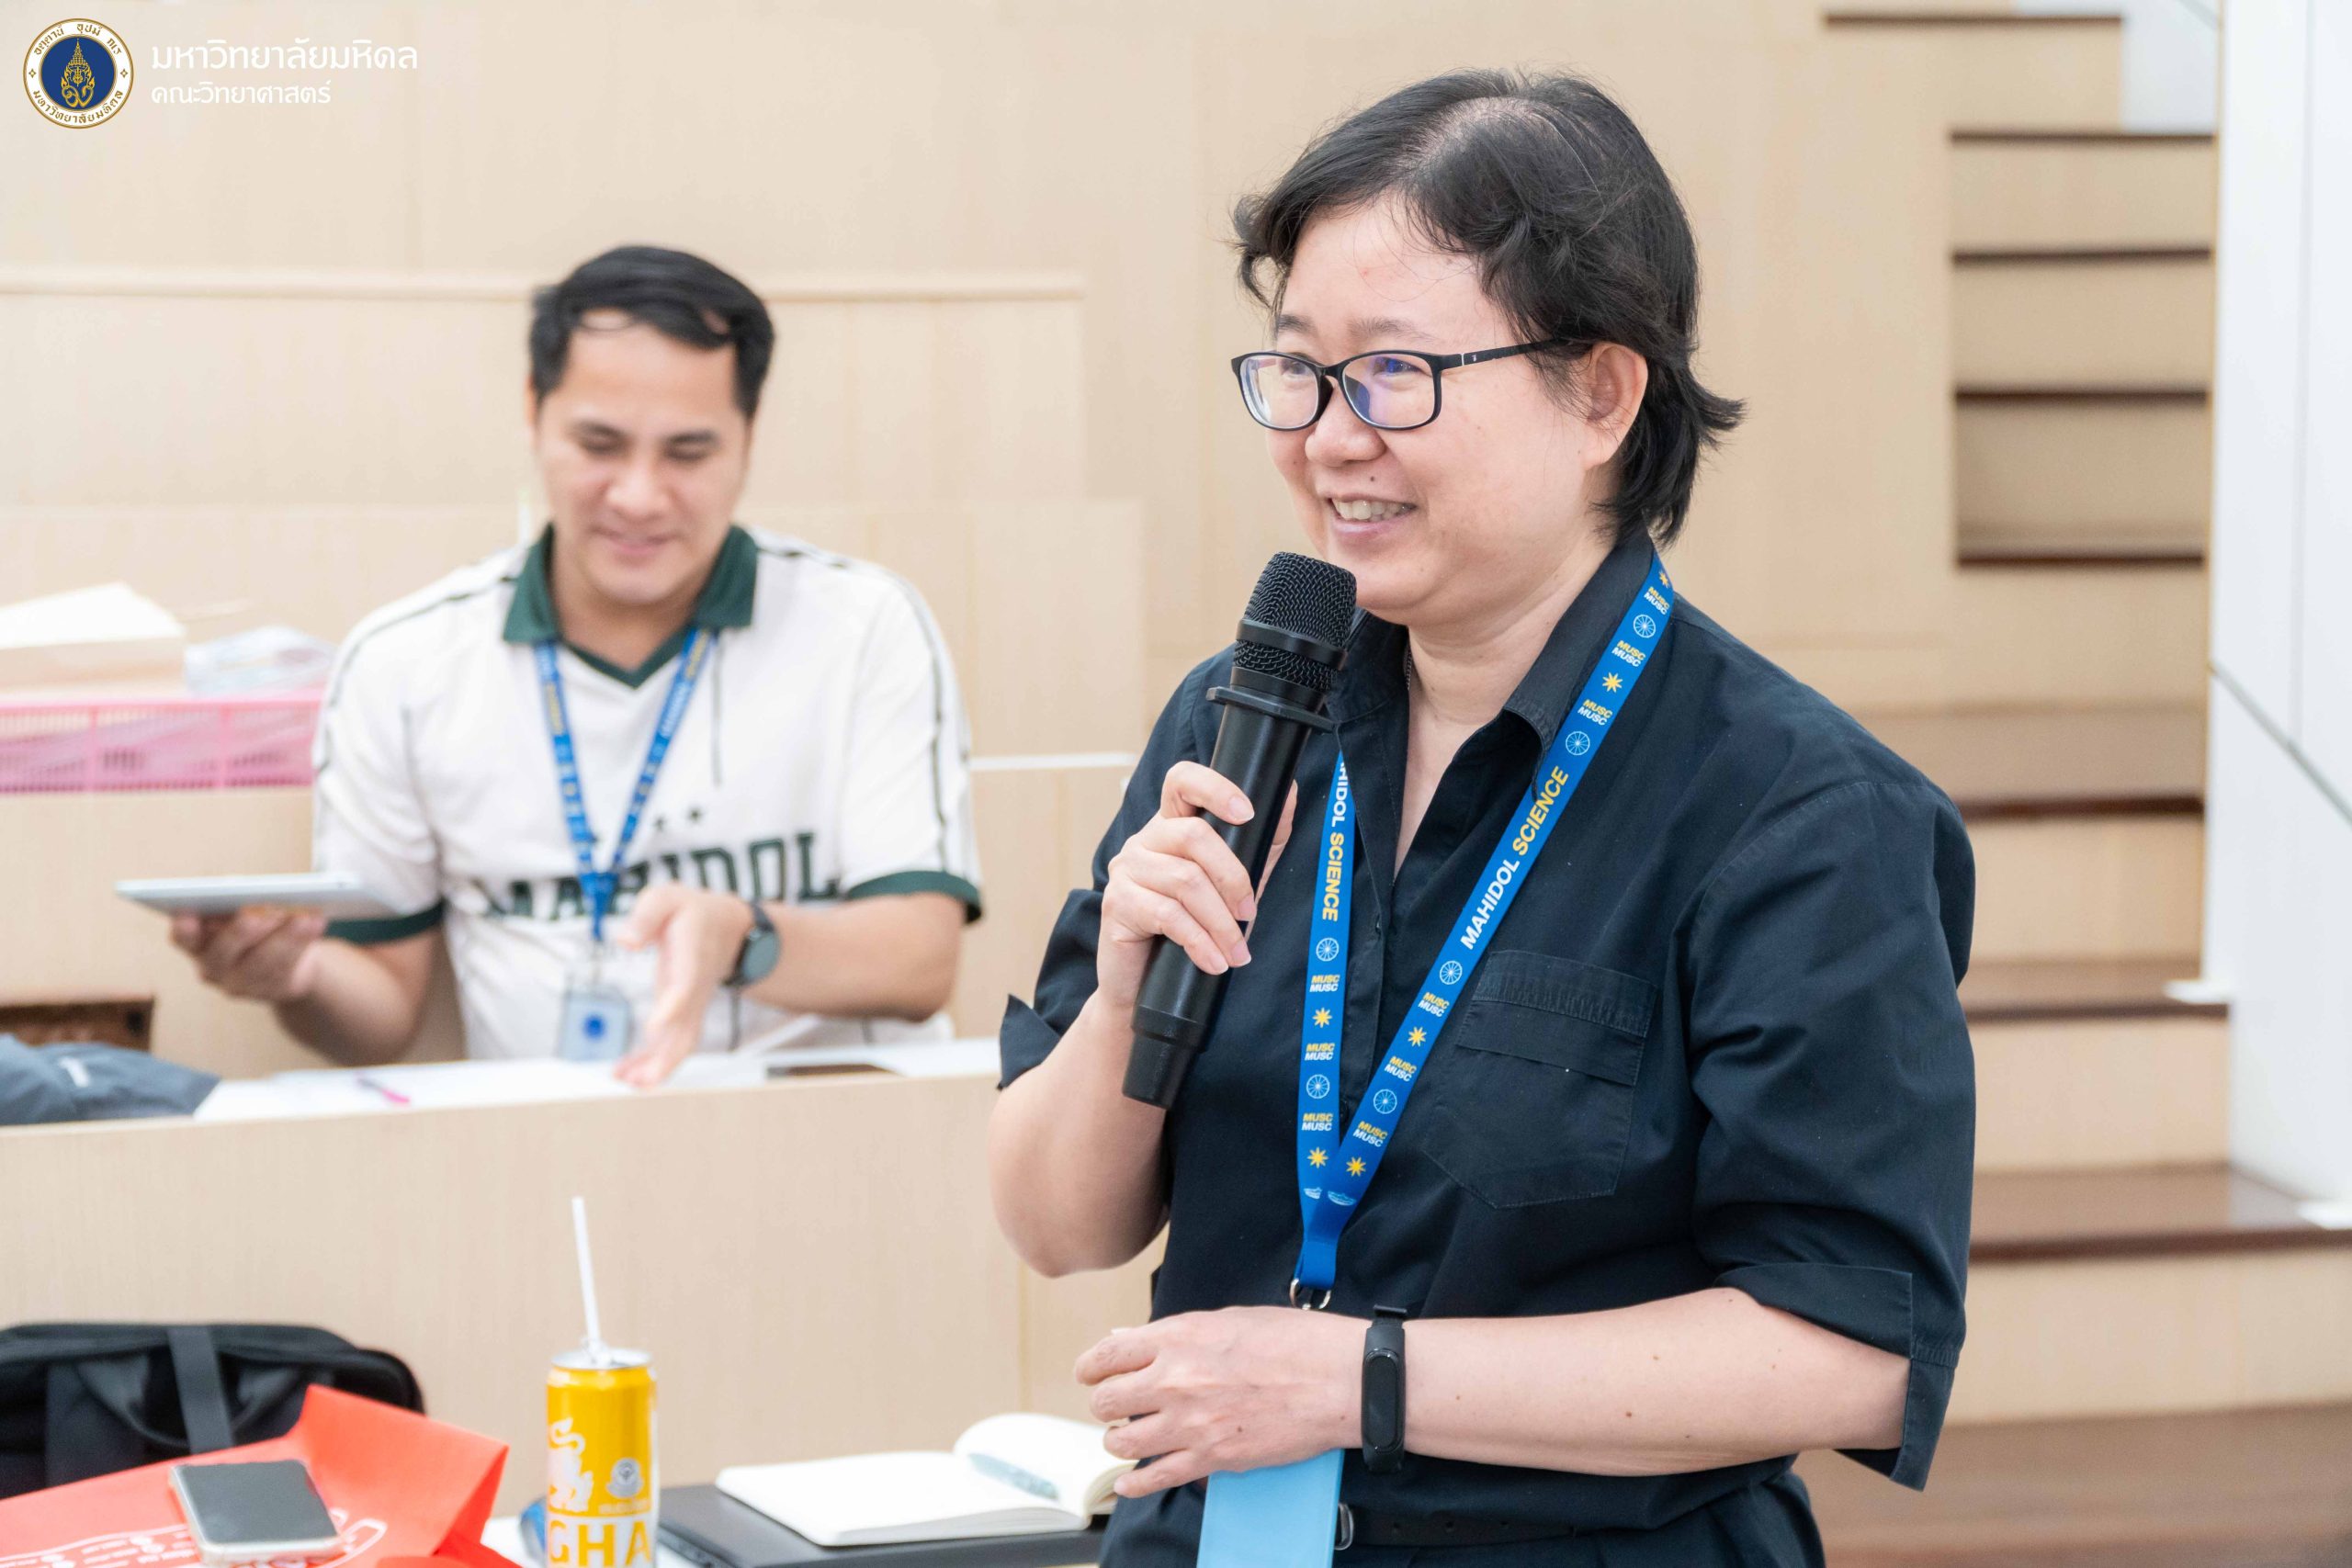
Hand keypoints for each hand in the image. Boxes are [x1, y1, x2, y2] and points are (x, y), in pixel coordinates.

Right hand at [170, 907, 327, 1003]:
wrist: (284, 955)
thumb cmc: (254, 921)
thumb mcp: (241, 908)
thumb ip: (238, 901)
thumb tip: (250, 890)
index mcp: (196, 941)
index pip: (183, 938)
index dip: (183, 929)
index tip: (188, 915)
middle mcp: (212, 965)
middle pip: (223, 952)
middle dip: (241, 931)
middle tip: (258, 913)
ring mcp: (239, 982)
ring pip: (261, 962)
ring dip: (285, 937)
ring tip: (303, 916)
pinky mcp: (270, 989)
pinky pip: (286, 968)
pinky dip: (303, 942)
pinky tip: (316, 922)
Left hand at [611, 885, 755, 1087]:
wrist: (729, 926)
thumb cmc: (693, 911)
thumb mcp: (666, 897)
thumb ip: (646, 916)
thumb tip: (626, 941)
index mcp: (693, 955)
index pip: (686, 986)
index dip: (672, 1007)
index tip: (654, 1028)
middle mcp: (696, 987)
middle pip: (688, 1029)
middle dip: (666, 1058)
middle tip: (641, 1080)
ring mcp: (692, 1003)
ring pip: (681, 1043)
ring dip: (657, 1066)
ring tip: (627, 1081)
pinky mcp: (684, 1012)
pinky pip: (672, 1042)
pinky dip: (652, 1060)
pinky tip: (628, 1072)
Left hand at [1078, 1307, 1361, 1494]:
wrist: (1337, 1380)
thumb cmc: (1295, 1342)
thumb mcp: (1229, 1319)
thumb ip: (1174, 1332)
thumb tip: (1130, 1337)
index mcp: (1179, 1338)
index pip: (1109, 1355)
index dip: (1091, 1367)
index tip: (1089, 1374)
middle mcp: (1176, 1381)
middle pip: (1107, 1401)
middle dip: (1103, 1404)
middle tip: (1111, 1406)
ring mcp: (1191, 1423)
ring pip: (1123, 1442)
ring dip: (1117, 1441)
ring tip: (1124, 1438)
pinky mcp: (1212, 1458)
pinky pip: (1157, 1477)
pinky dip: (1135, 1484)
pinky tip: (1128, 1483)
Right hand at [1096, 764, 1296, 1015]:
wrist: (1145, 985)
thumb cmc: (1191, 929)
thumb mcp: (1235, 882)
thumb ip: (1259, 841)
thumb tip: (1288, 793)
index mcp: (1172, 826)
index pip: (1183, 781)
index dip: (1214, 788)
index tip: (1248, 813)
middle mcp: (1145, 840)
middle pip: (1194, 836)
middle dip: (1234, 878)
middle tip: (1250, 914)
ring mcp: (1126, 870)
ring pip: (1185, 880)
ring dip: (1221, 922)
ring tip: (1237, 953)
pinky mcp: (1116, 904)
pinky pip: (1166, 914)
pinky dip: (1199, 941)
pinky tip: (1214, 961)